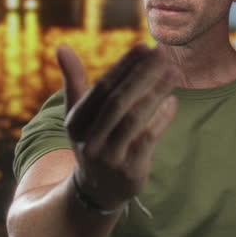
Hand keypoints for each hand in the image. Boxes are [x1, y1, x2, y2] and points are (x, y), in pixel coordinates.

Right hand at [56, 43, 179, 209]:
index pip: (102, 88)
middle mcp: (90, 139)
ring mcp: (110, 157)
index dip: (123, 66)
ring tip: (174, 72)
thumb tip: (61, 47)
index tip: (143, 46)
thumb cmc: (92, 140)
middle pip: (118, 101)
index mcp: (76, 122)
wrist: (97, 190)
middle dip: (142, 75)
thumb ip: (74, 81)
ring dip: (156, 92)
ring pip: (134, 118)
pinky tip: (173, 101)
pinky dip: (162, 118)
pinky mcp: (129, 170)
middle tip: (163, 54)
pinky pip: (148, 138)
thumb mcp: (78, 115)